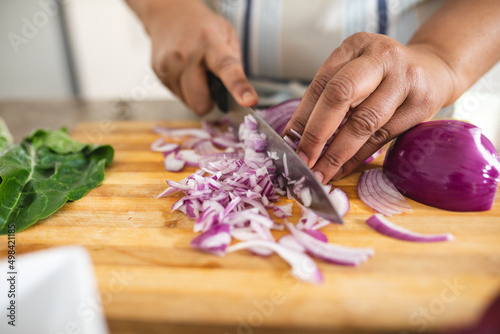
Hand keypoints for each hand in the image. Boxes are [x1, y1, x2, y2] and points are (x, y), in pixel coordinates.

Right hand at [143, 0, 257, 113]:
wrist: (166, 13)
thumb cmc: (202, 27)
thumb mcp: (227, 34)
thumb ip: (235, 62)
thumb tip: (239, 93)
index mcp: (210, 42)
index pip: (226, 68)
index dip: (239, 87)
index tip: (249, 101)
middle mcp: (186, 55)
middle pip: (200, 101)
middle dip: (209, 101)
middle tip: (211, 84)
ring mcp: (169, 65)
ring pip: (189, 103)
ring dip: (197, 95)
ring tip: (196, 73)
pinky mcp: (158, 73)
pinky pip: (178, 96)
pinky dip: (185, 90)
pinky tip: (184, 71)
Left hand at [282, 32, 456, 183]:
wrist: (434, 70)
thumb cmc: (383, 75)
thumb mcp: (357, 70)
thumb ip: (330, 96)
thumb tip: (295, 137)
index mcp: (357, 45)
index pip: (322, 83)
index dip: (302, 116)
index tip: (288, 142)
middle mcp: (381, 58)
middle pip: (341, 96)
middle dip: (316, 134)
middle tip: (302, 160)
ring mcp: (405, 80)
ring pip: (363, 122)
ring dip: (336, 154)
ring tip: (319, 173)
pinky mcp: (421, 105)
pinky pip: (382, 138)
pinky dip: (357, 158)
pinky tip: (340, 170)